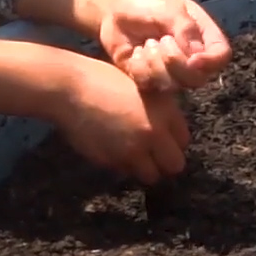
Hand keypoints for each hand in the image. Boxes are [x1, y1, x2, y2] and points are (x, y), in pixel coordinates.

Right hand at [49, 57, 191, 184]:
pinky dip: (122, 165)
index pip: (184, 141)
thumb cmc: (105, 80)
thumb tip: (168, 133)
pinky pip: (125, 172)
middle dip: (165, 162)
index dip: (174, 142)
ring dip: (144, 168)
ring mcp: (132, 150)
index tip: (165, 141)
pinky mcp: (111, 162)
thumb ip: (160, 112)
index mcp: (165, 112)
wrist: (71, 89)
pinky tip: (112, 148)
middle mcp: (153, 133)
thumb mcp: (142, 88)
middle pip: (174, 165)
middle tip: (153, 155)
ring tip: (132, 154)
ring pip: (151, 176)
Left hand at [95, 0, 231, 91]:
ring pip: (172, 85)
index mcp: (203, 36)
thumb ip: (184, 28)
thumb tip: (195, 55)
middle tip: (160, 40)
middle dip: (175, 62)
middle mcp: (191, 58)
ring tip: (146, 44)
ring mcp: (171, 72)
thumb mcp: (168, 8)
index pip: (221, 56)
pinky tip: (136, 54)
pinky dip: (140, 68)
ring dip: (155, 63)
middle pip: (197, 78)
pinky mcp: (150, 81)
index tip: (193, 59)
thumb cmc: (147, 4)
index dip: (211, 62)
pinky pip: (150, 85)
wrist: (115, 12)